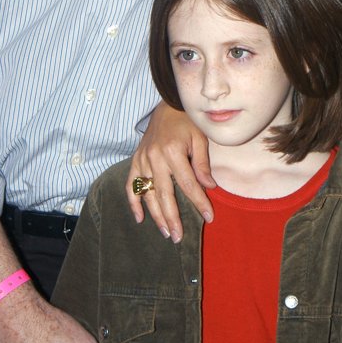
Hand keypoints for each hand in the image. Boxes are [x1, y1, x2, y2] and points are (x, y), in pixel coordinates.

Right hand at [127, 101, 213, 241]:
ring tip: (166, 232)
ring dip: (156, 215)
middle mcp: (155, 158)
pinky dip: (134, 202)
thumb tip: (209, 187)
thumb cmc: (187, 122)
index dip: (199, 202)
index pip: (188, 184)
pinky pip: (132, 185)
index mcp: (173, 151)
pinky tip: (140, 218)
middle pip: (165, 194)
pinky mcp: (136, 160)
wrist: (167, 105)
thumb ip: (202, 163)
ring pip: (148, 194)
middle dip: (173, 218)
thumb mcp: (200, 138)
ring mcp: (142, 160)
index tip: (209, 217)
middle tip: (179, 237)